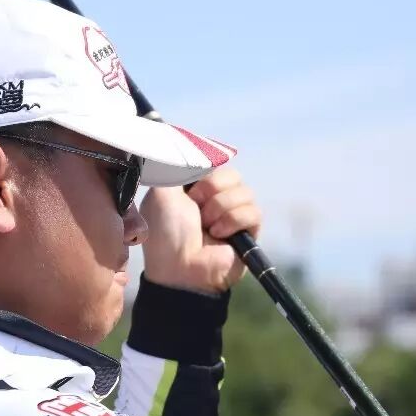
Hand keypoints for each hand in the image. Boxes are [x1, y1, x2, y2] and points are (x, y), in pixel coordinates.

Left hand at [139, 168, 261, 293]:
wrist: (180, 269)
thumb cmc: (165, 234)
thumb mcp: (163, 192)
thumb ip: (176, 165)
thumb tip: (191, 146)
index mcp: (194, 187)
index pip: (213, 162)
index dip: (204, 170)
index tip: (191, 185)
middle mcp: (215, 199)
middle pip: (230, 173)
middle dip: (211, 189)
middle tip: (196, 209)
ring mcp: (233, 214)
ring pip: (244, 191)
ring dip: (220, 208)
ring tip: (207, 227)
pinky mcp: (249, 231)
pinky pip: (253, 211)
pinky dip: (233, 222)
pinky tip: (219, 235)